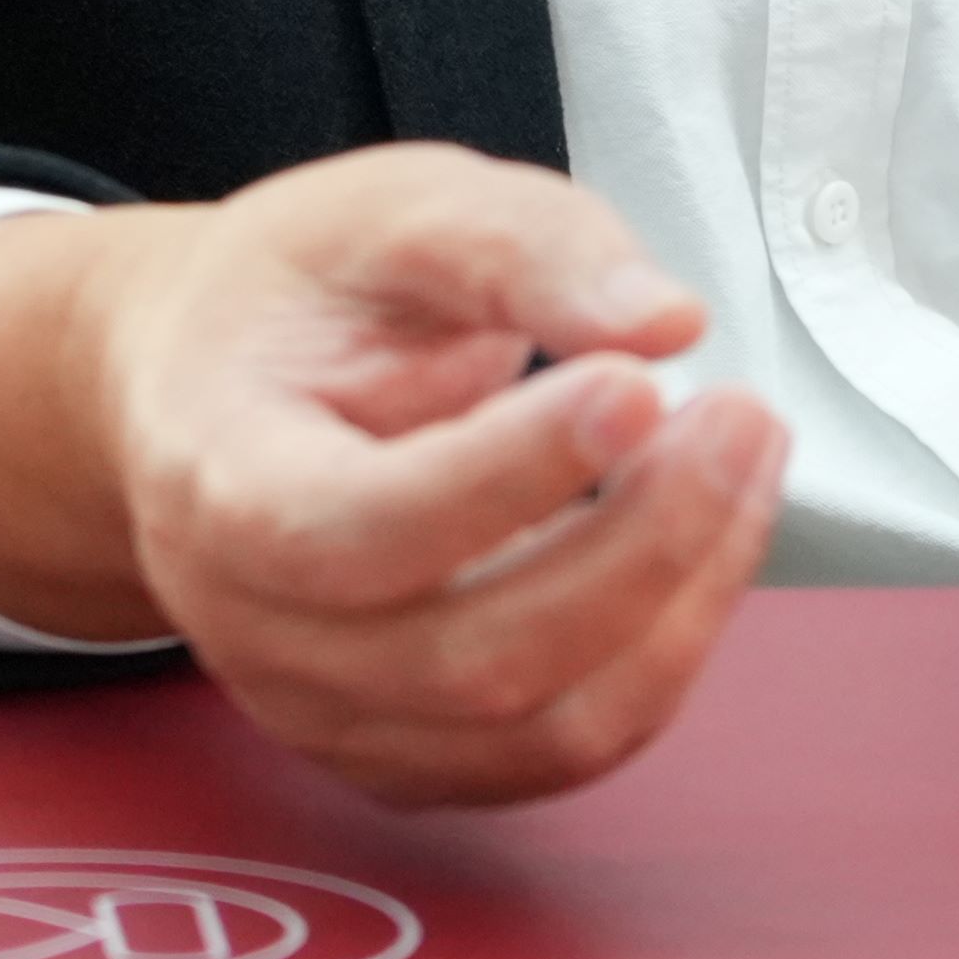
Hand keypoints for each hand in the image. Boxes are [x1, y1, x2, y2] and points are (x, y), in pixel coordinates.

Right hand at [0, 145, 788, 806]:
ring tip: (743, 467)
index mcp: (223, 479)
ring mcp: (330, 710)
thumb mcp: (388, 209)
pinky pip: (563, 749)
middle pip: (471, 659)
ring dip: (680, 607)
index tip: (638, 382)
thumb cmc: (296, 298)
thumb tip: (663, 319)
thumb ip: (518, 244)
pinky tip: (701, 544)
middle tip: (738, 417)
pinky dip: (664, 655)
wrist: (215, 382)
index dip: (514, 474)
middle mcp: (259, 626)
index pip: (363, 529)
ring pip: (540, 729)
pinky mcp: (409, 749)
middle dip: (643, 544)